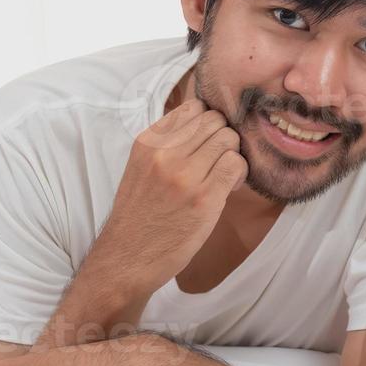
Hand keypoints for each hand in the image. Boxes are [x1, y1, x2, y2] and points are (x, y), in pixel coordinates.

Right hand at [96, 97, 248, 296]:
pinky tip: (228, 188)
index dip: (208, 123)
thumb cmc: (140, 215)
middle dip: (223, 137)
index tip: (206, 143)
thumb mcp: (142, 168)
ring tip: (222, 176)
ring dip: (233, 155)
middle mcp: (164, 153)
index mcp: (148, 142)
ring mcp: (184, 175)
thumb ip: (168, 144)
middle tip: (218, 161)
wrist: (127, 258)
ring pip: (229, 138)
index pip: (194, 107)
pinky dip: (239, 173)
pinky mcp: (204, 198)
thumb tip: (206, 124)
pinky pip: (236, 164)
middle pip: (215, 120)